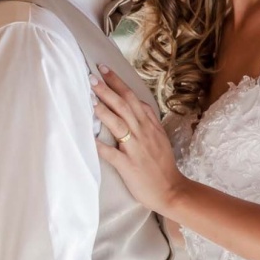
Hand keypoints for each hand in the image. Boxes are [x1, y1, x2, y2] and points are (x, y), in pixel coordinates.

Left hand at [91, 64, 184, 213]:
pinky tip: (88, 137)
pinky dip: (100, 145)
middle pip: (124, 106)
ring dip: (103, 110)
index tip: (104, 69)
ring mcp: (136, 149)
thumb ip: (148, 120)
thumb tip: (137, 102)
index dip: (118, 83)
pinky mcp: (128, 165)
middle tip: (91, 76)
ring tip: (89, 98)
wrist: (171, 190)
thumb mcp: (159, 136)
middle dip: (107, 90)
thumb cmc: (162, 164)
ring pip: (119, 124)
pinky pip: (112, 154)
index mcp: (149, 125)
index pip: (133, 98)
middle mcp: (143, 133)